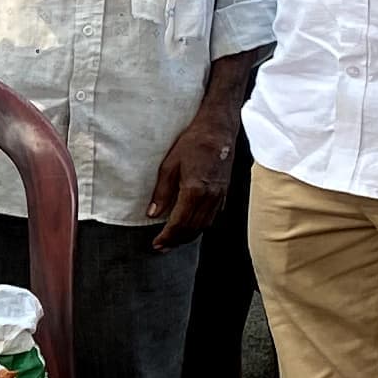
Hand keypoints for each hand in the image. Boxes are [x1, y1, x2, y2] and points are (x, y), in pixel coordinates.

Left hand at [146, 111, 236, 250]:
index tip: (156, 244)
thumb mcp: (170, 164)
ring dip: (189, 236)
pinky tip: (191, 226)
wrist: (219, 129)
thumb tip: (152, 213)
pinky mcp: (225, 192)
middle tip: (162, 247)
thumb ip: (162, 192)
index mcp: (195, 190)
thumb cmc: (193, 142)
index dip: (167, 237)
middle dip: (176, 240)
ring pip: (205, 225)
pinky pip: (213, 216)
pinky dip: (201, 225)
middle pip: (193, 228)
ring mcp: (220, 195)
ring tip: (174, 241)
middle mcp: (210, 196)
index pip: (180, 223)